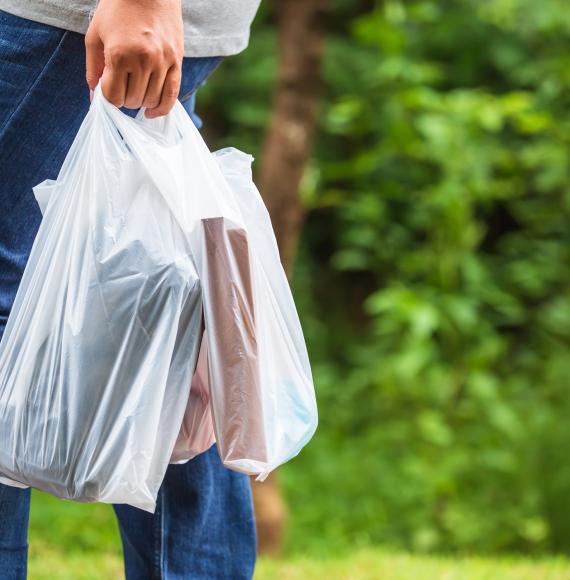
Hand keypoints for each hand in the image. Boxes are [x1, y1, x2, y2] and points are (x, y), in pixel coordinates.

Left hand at [85, 0, 183, 117]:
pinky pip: (171, 96)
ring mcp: (163, 62)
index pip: (114, 97)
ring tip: (136, 89)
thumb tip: (94, 98)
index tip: (108, 88)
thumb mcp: (95, 35)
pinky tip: (151, 112)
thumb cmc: (117, 10)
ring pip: (151, 100)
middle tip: (122, 85)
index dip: (108, 97)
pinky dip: (161, 109)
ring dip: (141, 101)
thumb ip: (93, 69)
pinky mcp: (177, 62)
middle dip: (124, 98)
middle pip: (132, 101)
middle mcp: (143, 61)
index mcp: (119, 55)